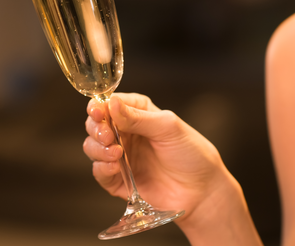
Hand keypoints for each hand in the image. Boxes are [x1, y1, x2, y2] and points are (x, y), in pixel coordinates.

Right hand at [83, 93, 232, 226]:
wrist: (202, 192)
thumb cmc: (192, 154)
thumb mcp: (168, 128)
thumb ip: (138, 117)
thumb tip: (111, 103)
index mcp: (137, 113)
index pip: (109, 104)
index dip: (99, 106)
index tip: (97, 112)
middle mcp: (126, 133)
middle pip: (96, 124)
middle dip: (96, 128)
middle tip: (107, 134)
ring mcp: (120, 156)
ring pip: (92, 147)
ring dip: (97, 148)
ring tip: (115, 152)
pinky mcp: (119, 180)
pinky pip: (99, 172)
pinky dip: (101, 168)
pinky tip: (113, 167)